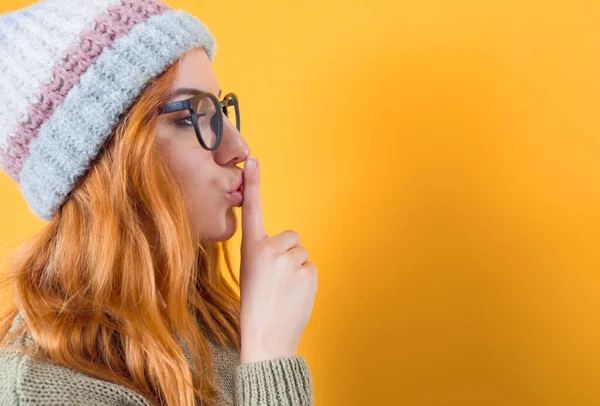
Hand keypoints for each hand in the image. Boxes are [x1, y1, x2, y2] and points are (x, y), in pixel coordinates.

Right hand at [239, 157, 317, 363]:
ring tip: (284, 290)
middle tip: (277, 278)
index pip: (253, 210)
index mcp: (251, 248)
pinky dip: (306, 279)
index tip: (253, 161)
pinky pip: (311, 266)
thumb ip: (265, 254)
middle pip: (291, 238)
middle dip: (287, 253)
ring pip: (302, 253)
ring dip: (297, 268)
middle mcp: (270, 249)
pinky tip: (295, 294)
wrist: (267, 336)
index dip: (253, 184)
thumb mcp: (250, 273)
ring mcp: (290, 260)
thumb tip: (287, 246)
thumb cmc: (256, 305)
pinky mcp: (308, 272)